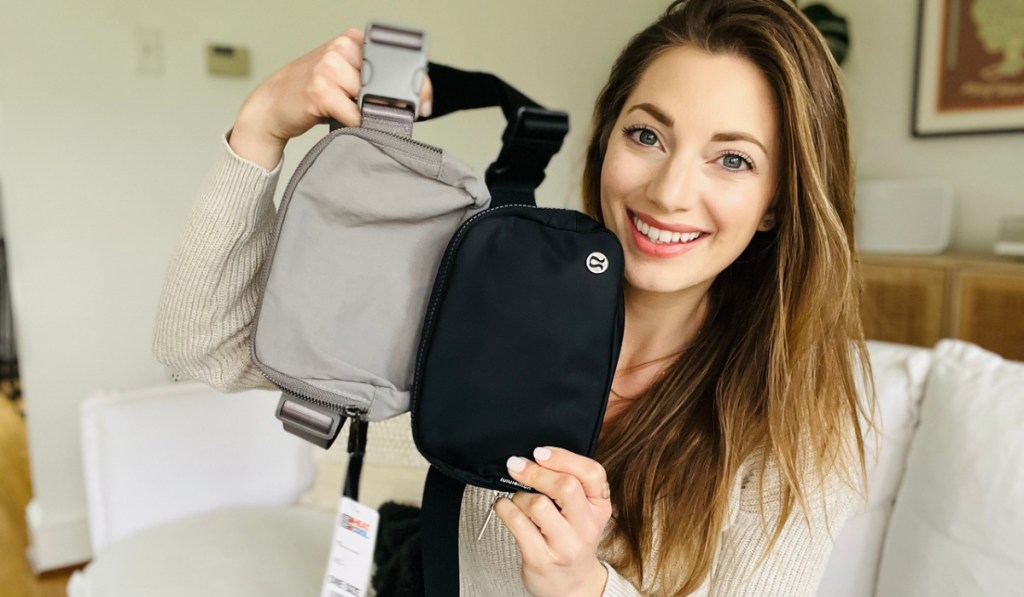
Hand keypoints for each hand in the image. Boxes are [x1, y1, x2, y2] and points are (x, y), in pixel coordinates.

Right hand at [229, 28, 432, 168]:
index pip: (394, 59)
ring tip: (350, 114)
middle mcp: (339, 49)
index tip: (425, 102)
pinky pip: (354, 114)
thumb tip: (412, 99)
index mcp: (350, 41)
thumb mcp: (342, 76)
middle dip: (397, 104)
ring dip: (368, 115)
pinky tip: (345, 122)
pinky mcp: (319, 90)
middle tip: (400, 117)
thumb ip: (370, 78)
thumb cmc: (310, 93)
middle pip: (386, 81)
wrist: (271, 105)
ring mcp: (328, 68)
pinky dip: (356, 124)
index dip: (416, 82)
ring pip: (369, 99)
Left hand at [495, 446, 611, 596]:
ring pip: (538, 504)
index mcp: (599, 508)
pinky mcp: (541, 559)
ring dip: (520, 495)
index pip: (592, 473)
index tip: (540, 452)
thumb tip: (536, 457)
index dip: (563, 457)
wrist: (572, 586)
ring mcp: (564, 546)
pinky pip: (517, 523)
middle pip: (566, 486)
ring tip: (519, 500)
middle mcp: (586, 527)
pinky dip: (505, 509)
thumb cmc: (572, 541)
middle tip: (518, 466)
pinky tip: (506, 508)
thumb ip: (572, 484)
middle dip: (535, 471)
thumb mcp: (584, 512)